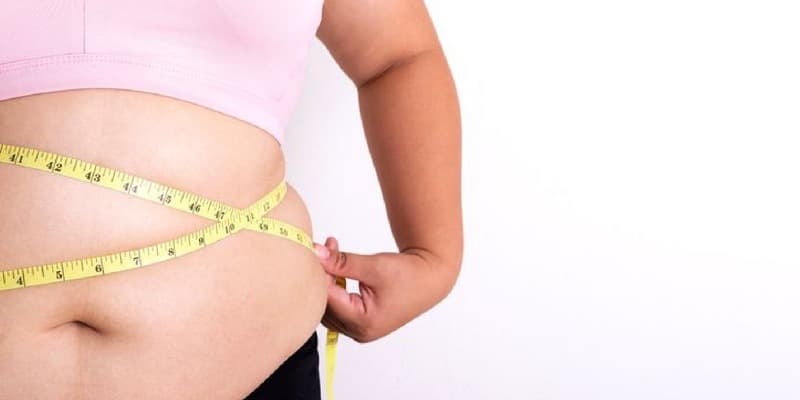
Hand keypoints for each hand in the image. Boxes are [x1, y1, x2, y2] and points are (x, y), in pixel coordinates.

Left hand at [313, 236, 453, 342]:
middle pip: (325, 306)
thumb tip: (315, 252)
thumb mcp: (373, 266)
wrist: (430, 279)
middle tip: (322, 249)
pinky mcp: (361, 322)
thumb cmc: (408, 274)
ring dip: (327, 280)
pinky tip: (337, 266)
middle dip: (321, 276)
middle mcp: (360, 331)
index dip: (318, 274)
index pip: (328, 299)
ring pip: (329, 306)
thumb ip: (342, 261)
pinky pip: (339, 306)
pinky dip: (335, 286)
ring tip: (331, 251)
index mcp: (363, 322)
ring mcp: (360, 329)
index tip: (314, 251)